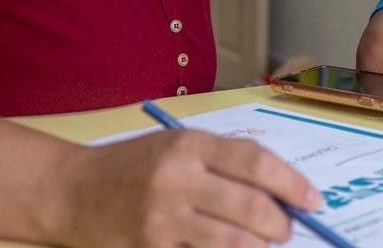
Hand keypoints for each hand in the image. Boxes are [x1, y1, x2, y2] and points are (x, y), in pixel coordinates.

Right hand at [56, 128, 321, 247]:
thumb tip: (279, 190)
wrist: (69, 191)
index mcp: (188, 145)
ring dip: (259, 246)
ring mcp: (163, 219)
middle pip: (251, 207)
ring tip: (262, 243)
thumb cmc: (131, 167)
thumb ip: (222, 163)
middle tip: (286, 229)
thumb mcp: (176, 147)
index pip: (256, 162)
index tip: (313, 200)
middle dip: (281, 224)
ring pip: (234, 242)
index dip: (292, 184)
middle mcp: (177, 179)